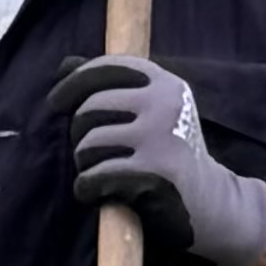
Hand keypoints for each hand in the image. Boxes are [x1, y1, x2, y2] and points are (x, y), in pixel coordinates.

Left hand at [48, 54, 265, 265]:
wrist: (208, 200)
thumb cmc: (169, 152)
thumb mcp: (150, 111)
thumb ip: (112, 87)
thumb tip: (65, 65)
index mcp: (165, 84)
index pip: (108, 68)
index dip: (74, 83)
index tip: (56, 102)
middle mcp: (165, 104)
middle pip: (89, 109)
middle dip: (80, 134)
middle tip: (95, 153)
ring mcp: (160, 137)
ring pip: (87, 145)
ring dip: (84, 164)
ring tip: (103, 173)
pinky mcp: (153, 173)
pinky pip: (92, 177)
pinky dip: (87, 189)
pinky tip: (100, 193)